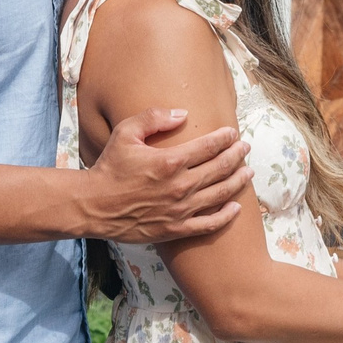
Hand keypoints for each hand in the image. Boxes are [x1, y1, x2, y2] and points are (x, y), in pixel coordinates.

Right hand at [79, 109, 252, 242]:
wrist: (94, 205)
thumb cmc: (110, 167)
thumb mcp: (126, 132)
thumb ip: (154, 118)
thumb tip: (183, 114)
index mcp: (170, 161)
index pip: (209, 147)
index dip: (225, 138)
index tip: (233, 133)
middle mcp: (180, 186)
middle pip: (220, 168)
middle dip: (237, 156)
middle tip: (245, 148)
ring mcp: (180, 210)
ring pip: (220, 194)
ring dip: (238, 181)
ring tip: (248, 173)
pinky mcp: (176, 229)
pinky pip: (209, 224)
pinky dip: (226, 215)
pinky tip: (236, 207)